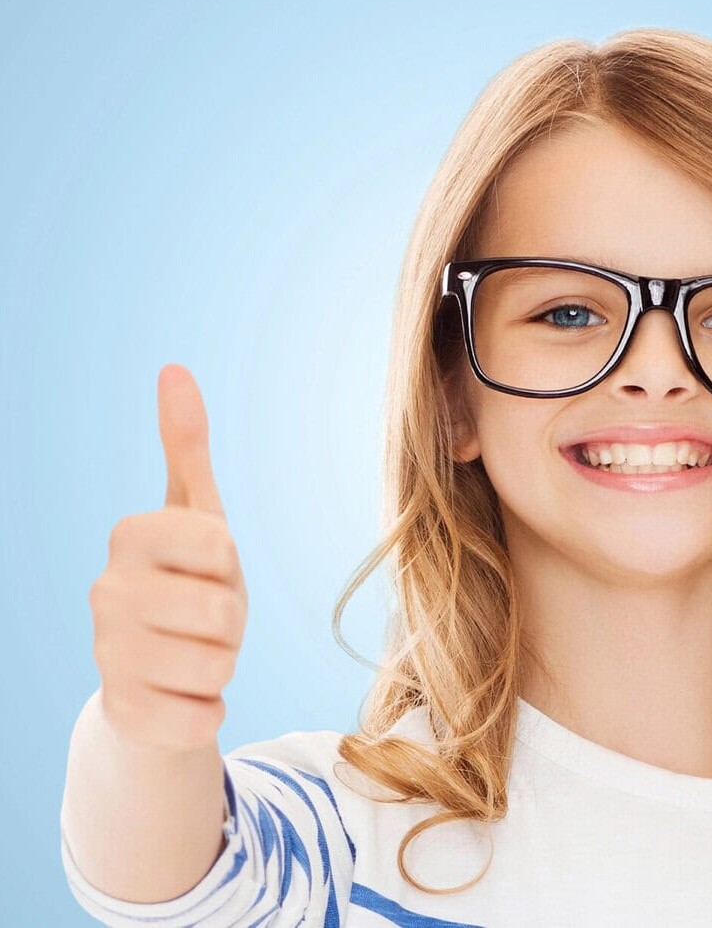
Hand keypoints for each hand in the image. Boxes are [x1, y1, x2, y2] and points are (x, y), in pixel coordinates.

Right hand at [89, 364, 248, 750]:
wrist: (160, 670)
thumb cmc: (190, 580)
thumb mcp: (197, 514)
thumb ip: (187, 445)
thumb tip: (175, 368)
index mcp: (130, 537)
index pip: (219, 547)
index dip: (230, 566)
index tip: (208, 570)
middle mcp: (105, 592)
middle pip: (223, 613)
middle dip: (232, 621)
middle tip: (206, 619)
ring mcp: (107, 655)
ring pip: (217, 667)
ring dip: (223, 664)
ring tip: (195, 654)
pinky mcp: (125, 714)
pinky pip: (203, 716)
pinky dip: (210, 709)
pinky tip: (184, 694)